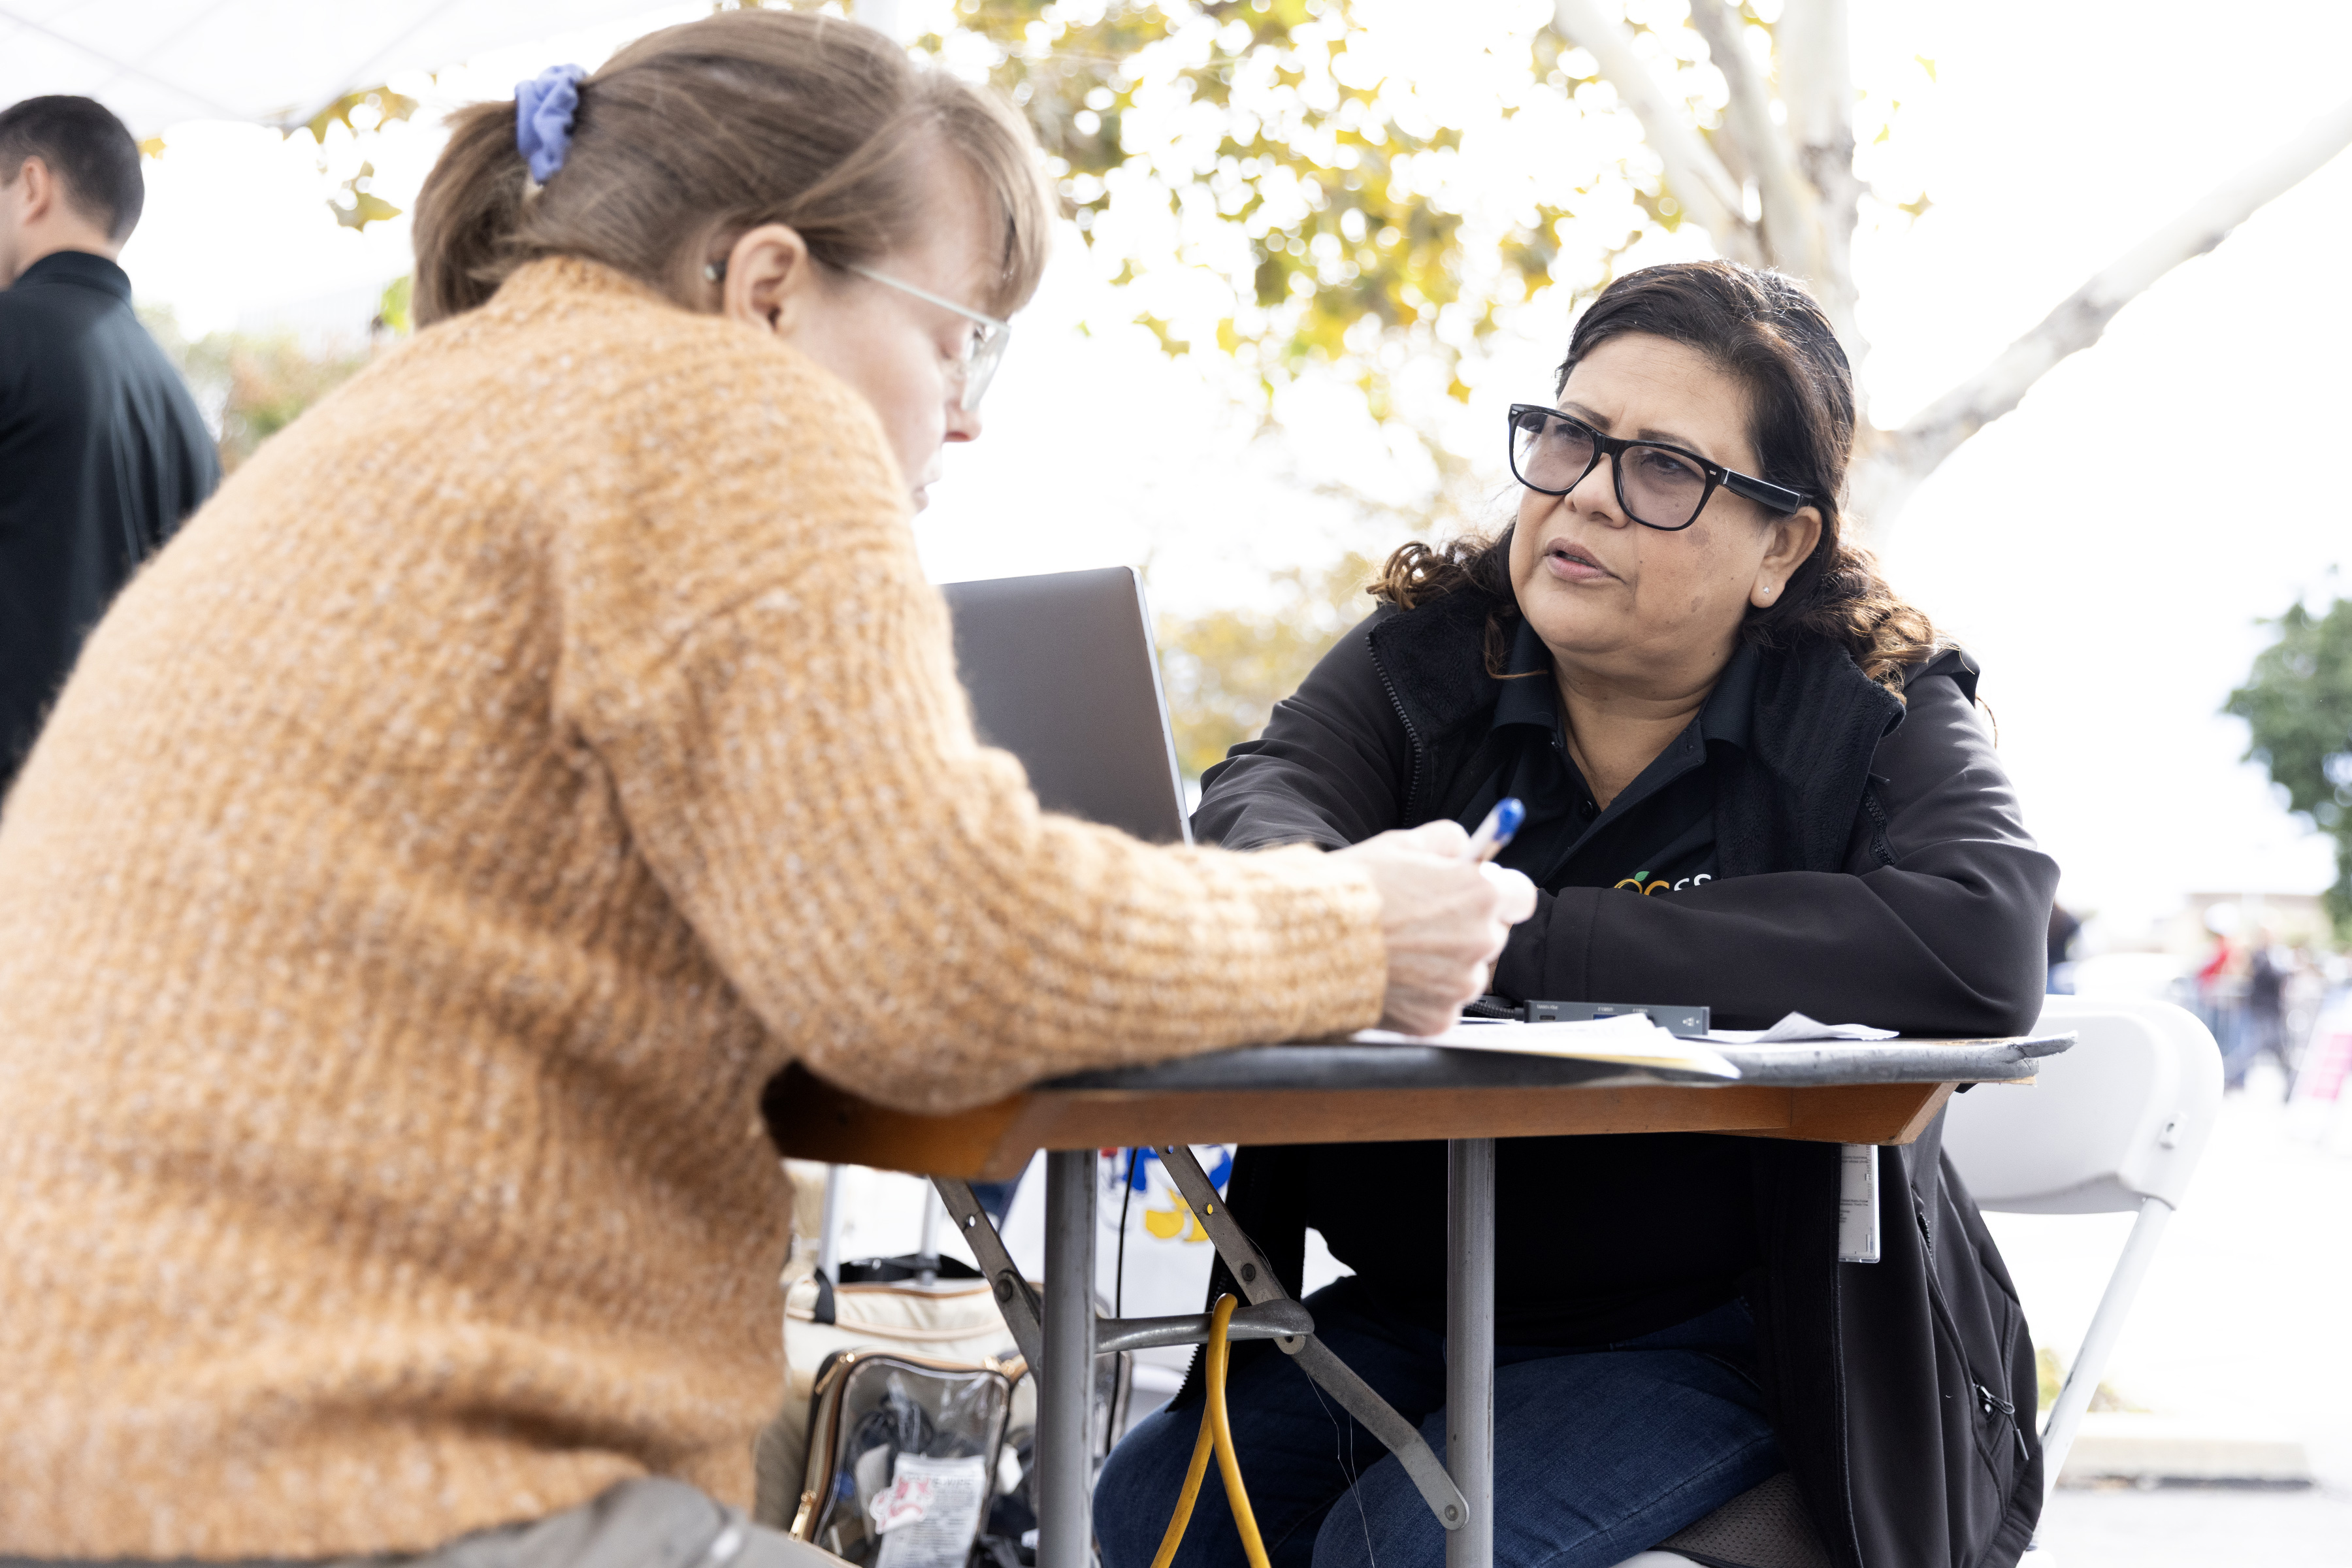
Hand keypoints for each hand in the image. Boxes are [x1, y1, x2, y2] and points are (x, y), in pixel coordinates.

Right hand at [1333, 820, 1537, 1036]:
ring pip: (1466, 972)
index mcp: (1480, 893)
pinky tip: (1393, 976)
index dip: (1498, 892)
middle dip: (1464, 928)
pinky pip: (1441, 1005)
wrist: (1313, 943)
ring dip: (1443, 964)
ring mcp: (1461, 984)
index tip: (1478, 894)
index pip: (1521, 895)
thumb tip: (1464, 846)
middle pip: (1491, 935)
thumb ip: (1447, 840)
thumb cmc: (1354, 893)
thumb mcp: (1401, 843)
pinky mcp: (1439, 1018)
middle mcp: (1481, 940)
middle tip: (1421, 922)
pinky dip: (1422, 996)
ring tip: (1399, 951)